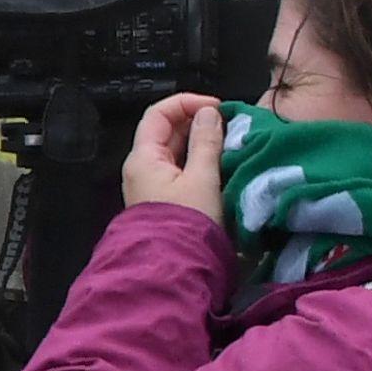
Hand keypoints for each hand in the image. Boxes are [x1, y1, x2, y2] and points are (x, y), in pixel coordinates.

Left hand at [124, 91, 226, 217]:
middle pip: (166, 131)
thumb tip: (208, 112)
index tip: (216, 107)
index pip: (158, 114)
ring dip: (200, 141)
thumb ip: (206, 142)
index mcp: (143, 157)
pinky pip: (180, 169)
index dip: (186, 103)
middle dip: (196, 121)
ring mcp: (152, 183)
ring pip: (175, 150)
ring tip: (229, 140)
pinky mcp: (165, 198)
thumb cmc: (187, 222)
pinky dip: (198, 160)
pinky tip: (220, 161)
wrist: (176, 267)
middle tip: (229, 124)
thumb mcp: (202, 178)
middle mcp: (142, 167)